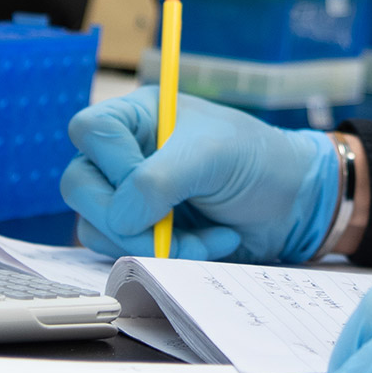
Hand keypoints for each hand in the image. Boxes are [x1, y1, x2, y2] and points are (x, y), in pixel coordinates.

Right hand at [60, 88, 336, 263]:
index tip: (160, 184)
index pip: (90, 132)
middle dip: (128, 218)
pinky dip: (166, 255)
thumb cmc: (257, 162)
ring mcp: (126, 195)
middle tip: (170, 228)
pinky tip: (208, 243)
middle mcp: (123, 153)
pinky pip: (121, 251)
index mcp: (136, 116)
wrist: (292, 204)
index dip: (116, 164)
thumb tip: (120, 215)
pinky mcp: (139, 232)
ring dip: (153, 242)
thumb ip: (159, 179)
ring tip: (205, 237)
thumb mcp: (213, 156)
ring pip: (94, 226)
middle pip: (79, 185)